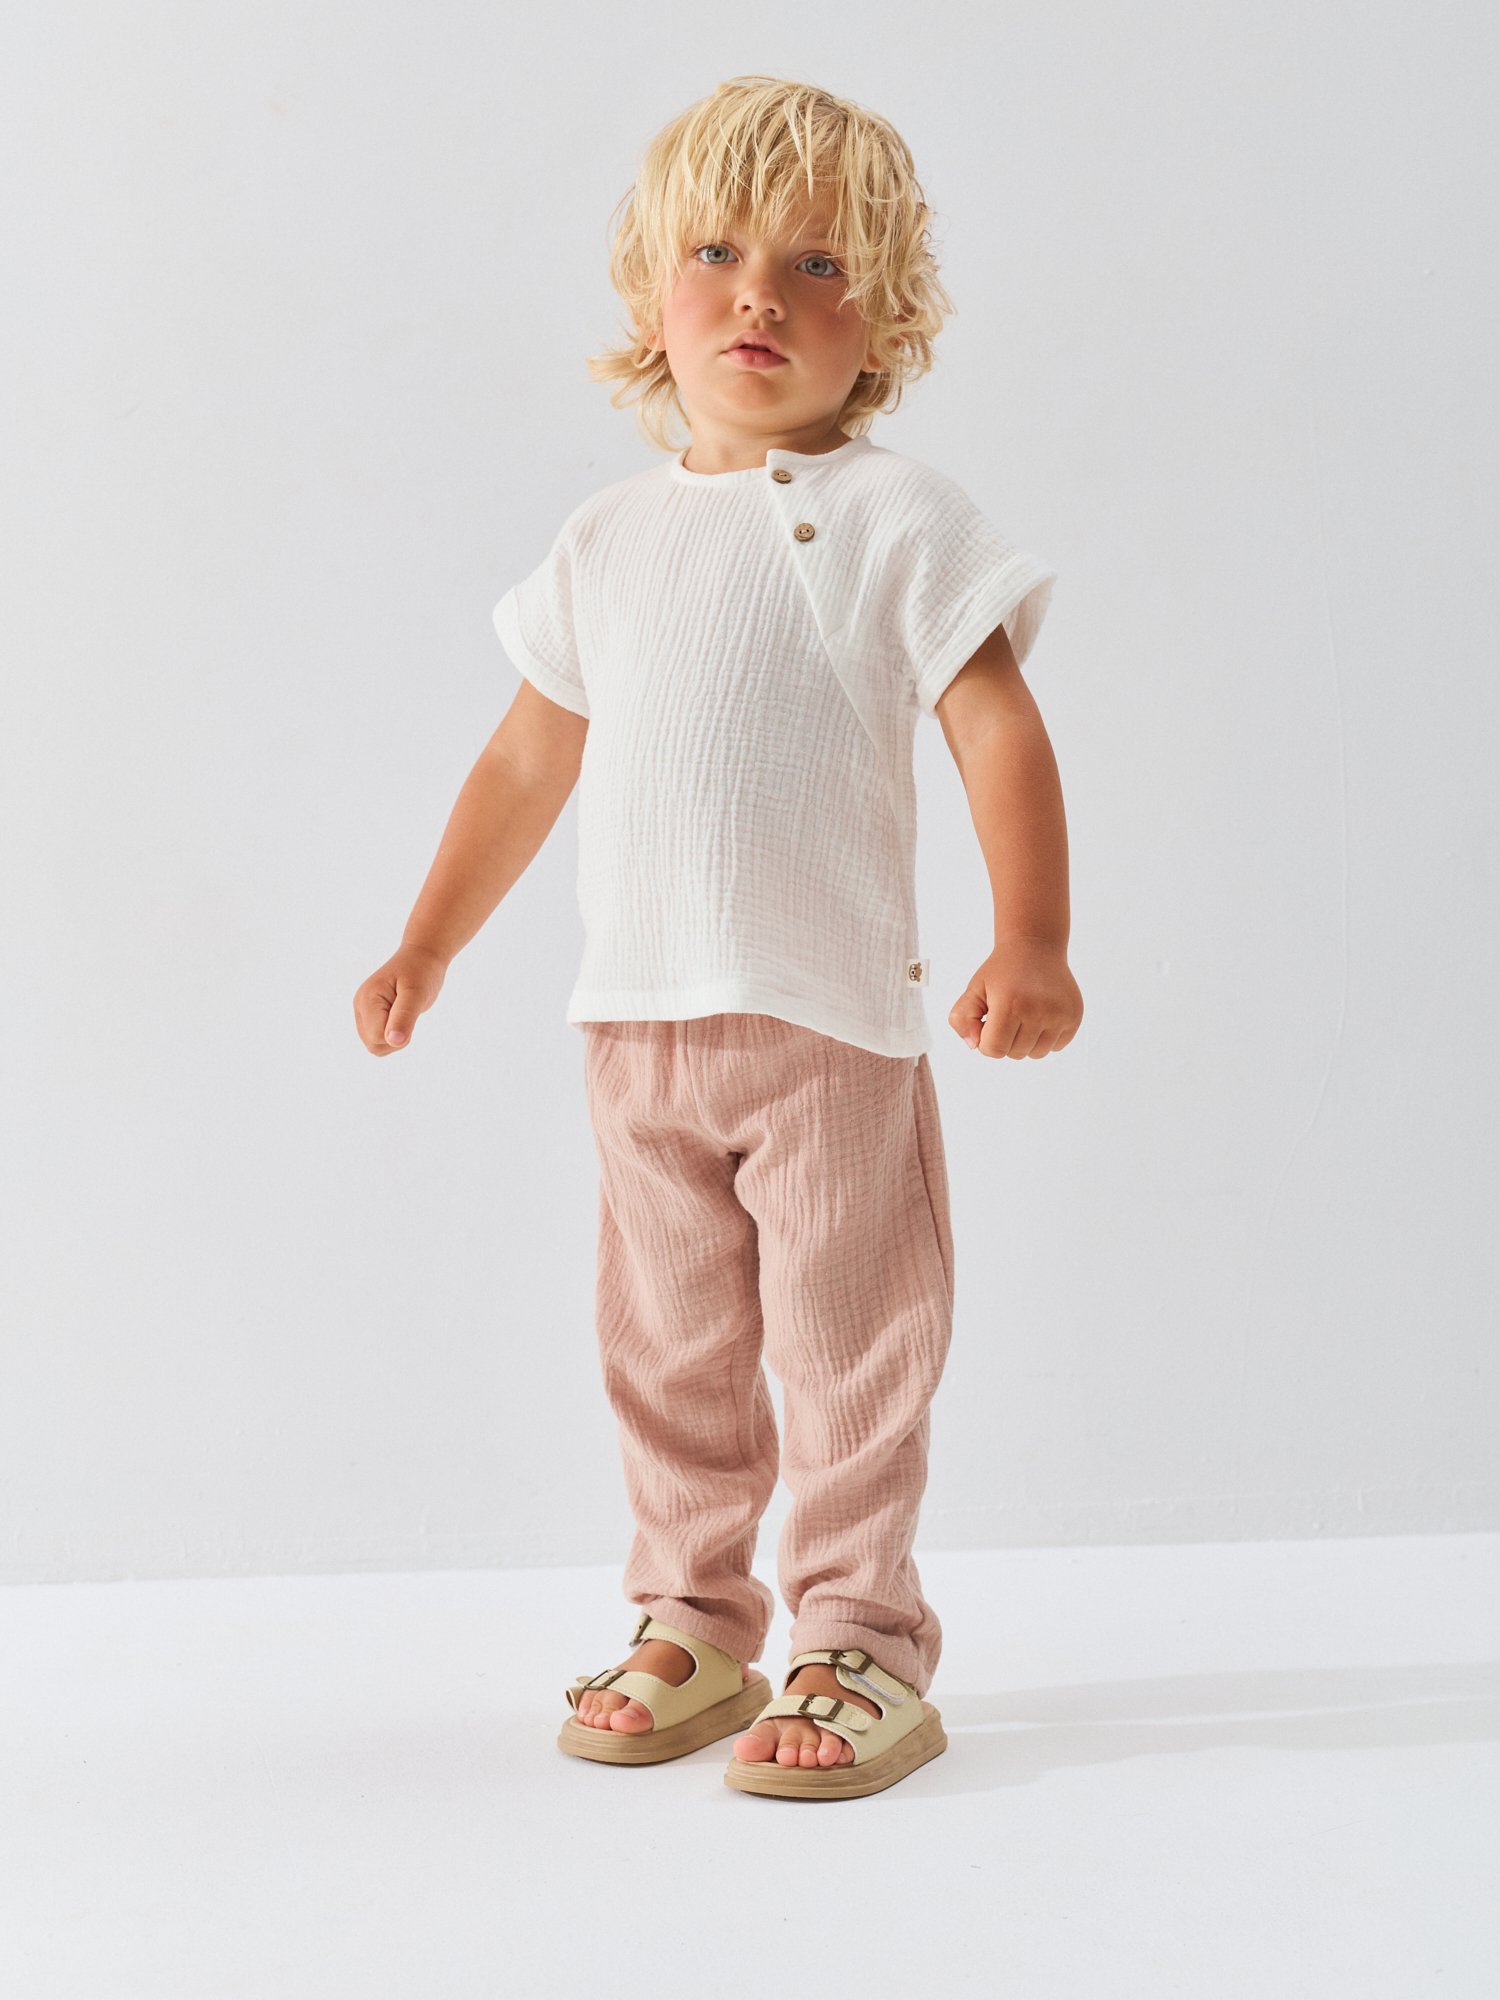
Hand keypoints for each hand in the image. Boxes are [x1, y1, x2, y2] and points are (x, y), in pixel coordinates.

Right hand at [352, 943, 448, 1055]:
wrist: (421, 956)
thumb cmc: (421, 972)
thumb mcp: (417, 993)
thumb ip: (404, 1017)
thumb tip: (394, 1042)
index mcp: (368, 1000)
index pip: (377, 1037)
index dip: (399, 1033)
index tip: (410, 1012)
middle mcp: (360, 1006)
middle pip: (374, 1045)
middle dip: (396, 1038)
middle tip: (410, 1014)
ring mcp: (363, 1012)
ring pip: (375, 1046)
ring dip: (395, 1039)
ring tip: (406, 1015)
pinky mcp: (370, 1016)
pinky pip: (378, 1040)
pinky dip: (393, 1036)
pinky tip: (401, 1018)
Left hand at [948, 940, 1082, 1058]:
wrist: (1035, 947)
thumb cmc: (1002, 972)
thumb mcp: (974, 989)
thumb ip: (962, 1019)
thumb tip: (975, 1045)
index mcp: (1010, 1005)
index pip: (994, 1050)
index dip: (985, 1040)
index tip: (988, 1022)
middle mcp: (1038, 1011)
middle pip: (1015, 1053)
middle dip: (1006, 1039)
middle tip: (1007, 1013)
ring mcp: (1060, 1015)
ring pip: (1036, 1054)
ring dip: (1026, 1041)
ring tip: (1024, 1015)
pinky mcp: (1074, 1017)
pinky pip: (1055, 1046)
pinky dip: (1045, 1037)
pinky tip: (1040, 1014)